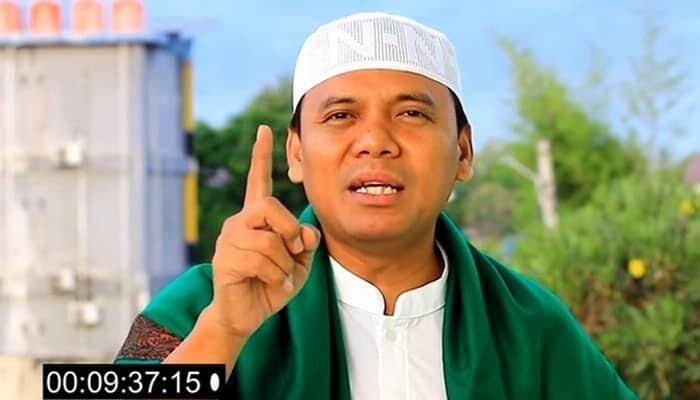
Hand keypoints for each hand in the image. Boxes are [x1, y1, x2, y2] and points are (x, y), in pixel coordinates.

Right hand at [207, 125, 319, 338]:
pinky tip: (271, 284)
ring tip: (279, 276)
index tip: (265, 129)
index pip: (257, 180)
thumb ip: (306, 242)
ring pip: (269, 239)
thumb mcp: (300, 262)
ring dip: (285, 263)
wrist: (247, 315)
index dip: (261, 155)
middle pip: (270, 207)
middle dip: (290, 230)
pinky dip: (276, 276)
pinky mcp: (225, 260)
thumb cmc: (273, 284)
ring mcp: (229, 240)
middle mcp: (239, 223)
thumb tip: (305, 232)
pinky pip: (261, 259)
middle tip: (295, 252)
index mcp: (257, 218)